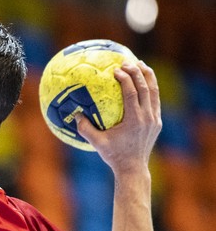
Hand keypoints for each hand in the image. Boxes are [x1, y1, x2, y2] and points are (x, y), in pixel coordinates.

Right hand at [77, 60, 161, 175]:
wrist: (133, 169)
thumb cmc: (113, 156)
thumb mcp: (97, 143)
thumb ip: (85, 128)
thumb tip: (74, 114)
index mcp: (134, 120)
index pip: (132, 93)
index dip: (125, 79)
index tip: (116, 70)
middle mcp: (147, 118)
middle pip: (145, 88)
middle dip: (137, 72)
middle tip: (127, 61)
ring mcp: (154, 119)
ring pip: (154, 92)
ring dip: (147, 76)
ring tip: (140, 64)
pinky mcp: (156, 122)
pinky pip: (155, 100)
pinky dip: (150, 88)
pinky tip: (143, 81)